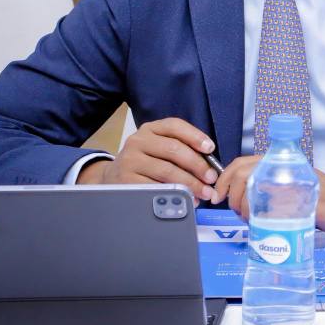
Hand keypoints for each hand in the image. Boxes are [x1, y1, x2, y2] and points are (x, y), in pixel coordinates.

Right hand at [77, 118, 218, 202]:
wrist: (113, 176)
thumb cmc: (146, 161)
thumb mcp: (159, 147)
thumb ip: (182, 150)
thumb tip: (209, 166)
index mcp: (151, 129)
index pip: (175, 126)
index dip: (195, 136)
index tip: (210, 148)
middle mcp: (138, 141)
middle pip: (173, 149)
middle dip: (197, 165)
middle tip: (211, 178)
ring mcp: (130, 160)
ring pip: (166, 170)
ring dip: (190, 183)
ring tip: (203, 192)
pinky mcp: (126, 180)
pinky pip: (155, 187)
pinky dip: (174, 193)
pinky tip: (185, 198)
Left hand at [213, 156, 324, 234]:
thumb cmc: (324, 200)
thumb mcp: (293, 188)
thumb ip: (271, 189)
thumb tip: (242, 199)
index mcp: (283, 164)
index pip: (243, 162)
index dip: (224, 178)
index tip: (218, 195)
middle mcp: (288, 168)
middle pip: (245, 173)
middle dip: (232, 195)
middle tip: (238, 211)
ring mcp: (296, 182)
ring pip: (255, 187)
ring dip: (245, 207)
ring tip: (253, 219)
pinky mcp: (306, 199)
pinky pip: (276, 205)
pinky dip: (265, 217)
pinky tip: (268, 224)